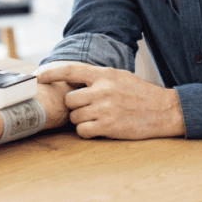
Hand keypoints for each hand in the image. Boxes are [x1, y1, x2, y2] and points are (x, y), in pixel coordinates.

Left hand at [37, 64, 184, 138]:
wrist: (164, 110)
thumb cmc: (140, 93)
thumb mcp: (119, 76)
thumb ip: (97, 77)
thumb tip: (73, 78)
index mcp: (104, 75)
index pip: (71, 70)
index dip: (51, 73)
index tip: (37, 77)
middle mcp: (102, 90)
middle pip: (70, 100)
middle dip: (74, 106)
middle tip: (87, 108)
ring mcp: (105, 109)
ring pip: (75, 117)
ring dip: (80, 120)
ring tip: (96, 117)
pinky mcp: (109, 126)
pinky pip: (82, 131)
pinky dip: (86, 131)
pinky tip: (97, 128)